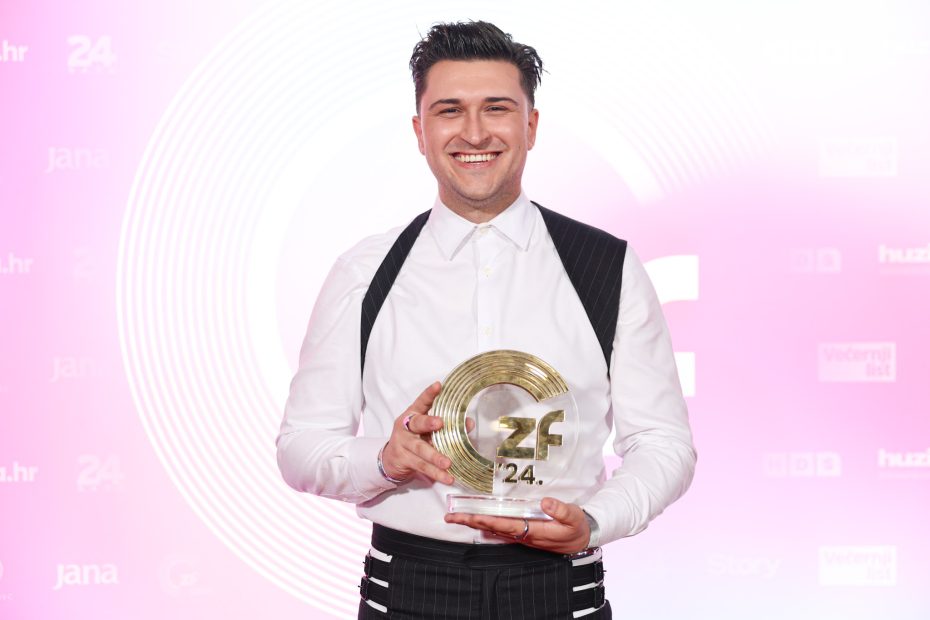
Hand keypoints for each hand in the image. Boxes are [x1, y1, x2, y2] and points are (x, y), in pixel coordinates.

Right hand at [381, 382, 453, 484]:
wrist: (390, 459)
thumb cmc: (414, 439)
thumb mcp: (428, 430)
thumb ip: (447, 425)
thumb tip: (469, 423)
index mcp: (413, 414)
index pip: (422, 402)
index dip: (429, 394)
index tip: (439, 385)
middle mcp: (406, 427)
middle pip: (417, 423)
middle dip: (428, 423)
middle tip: (440, 423)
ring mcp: (403, 444)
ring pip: (421, 449)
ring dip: (435, 456)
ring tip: (448, 462)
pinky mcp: (404, 460)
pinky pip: (422, 467)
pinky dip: (436, 473)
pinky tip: (448, 478)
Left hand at [444, 497, 590, 553]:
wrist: (582, 540)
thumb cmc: (576, 527)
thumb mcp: (574, 517)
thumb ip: (561, 510)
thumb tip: (545, 501)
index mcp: (534, 530)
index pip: (506, 525)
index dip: (488, 521)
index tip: (471, 516)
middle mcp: (523, 534)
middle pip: (493, 528)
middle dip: (471, 522)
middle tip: (450, 517)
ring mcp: (522, 535)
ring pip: (493, 529)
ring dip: (474, 523)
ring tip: (456, 517)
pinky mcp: (523, 532)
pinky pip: (499, 529)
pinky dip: (485, 525)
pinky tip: (476, 522)